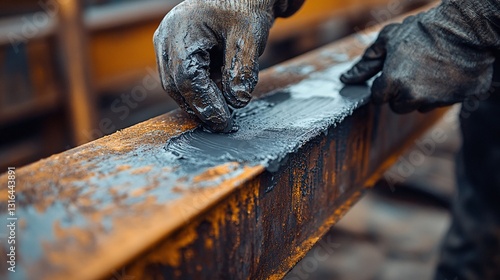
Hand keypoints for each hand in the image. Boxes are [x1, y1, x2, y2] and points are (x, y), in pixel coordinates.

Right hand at [154, 0, 275, 131]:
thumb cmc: (244, 7)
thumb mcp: (249, 37)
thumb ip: (242, 69)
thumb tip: (236, 101)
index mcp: (181, 30)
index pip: (187, 77)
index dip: (205, 104)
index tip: (223, 121)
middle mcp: (166, 38)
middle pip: (176, 85)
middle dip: (200, 107)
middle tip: (224, 123)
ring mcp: (166, 45)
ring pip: (175, 85)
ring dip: (198, 102)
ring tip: (221, 112)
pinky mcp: (173, 52)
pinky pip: (180, 79)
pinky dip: (197, 92)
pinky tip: (215, 99)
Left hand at [341, 0, 498, 112]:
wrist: (466, 28)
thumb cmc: (423, 31)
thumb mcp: (388, 40)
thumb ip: (366, 64)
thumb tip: (345, 79)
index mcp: (391, 83)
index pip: (378, 98)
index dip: (384, 85)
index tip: (392, 73)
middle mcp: (412, 97)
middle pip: (398, 106)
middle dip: (401, 92)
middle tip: (412, 70)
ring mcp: (435, 100)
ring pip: (420, 106)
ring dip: (422, 93)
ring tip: (431, 69)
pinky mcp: (456, 100)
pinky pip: (442, 103)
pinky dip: (443, 92)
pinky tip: (446, 73)